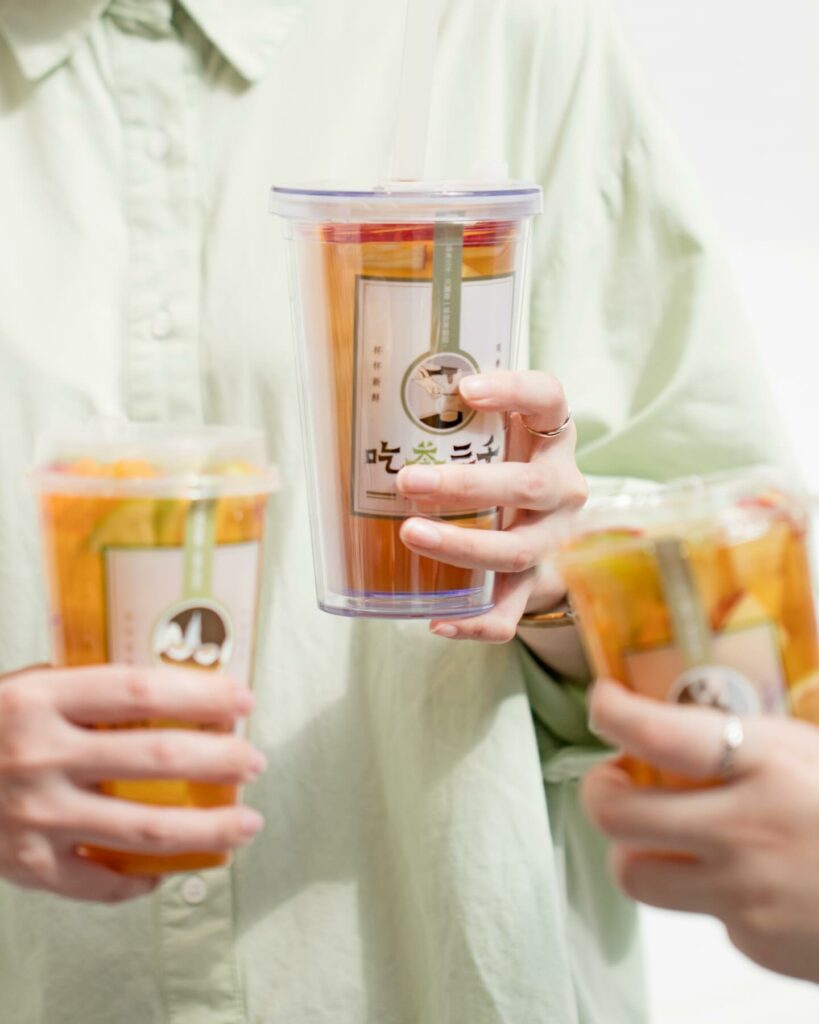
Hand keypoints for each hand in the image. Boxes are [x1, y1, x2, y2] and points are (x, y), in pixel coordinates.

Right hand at [0, 665, 266, 902]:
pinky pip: (97, 883)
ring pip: (144, 830)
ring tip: (245, 824)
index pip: (141, 691)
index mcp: (39, 700)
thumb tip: (167, 691)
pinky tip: (165, 872)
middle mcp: (40, 756)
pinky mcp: (25, 866)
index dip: (201, 694)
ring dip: (208, 829)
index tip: (241, 699)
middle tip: (253, 761)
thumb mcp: (21, 687)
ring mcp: (34, 817)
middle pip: (158, 759)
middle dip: (221, 761)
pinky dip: (138, 882)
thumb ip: (82, 690)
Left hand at [396, 370, 586, 642]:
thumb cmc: (503, 463)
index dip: (514, 391)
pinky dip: (476, 622)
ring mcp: (552, 539)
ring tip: (411, 534)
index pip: (549, 399)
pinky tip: (437, 621)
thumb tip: (366, 403)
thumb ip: (454, 418)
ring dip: (463, 546)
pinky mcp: (534, 584)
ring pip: (517, 550)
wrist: (541, 526)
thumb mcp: (495, 431)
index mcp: (550, 436)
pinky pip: (510, 610)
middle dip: (467, 486)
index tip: (466, 390)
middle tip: (409, 481)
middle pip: (527, 485)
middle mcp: (561, 486)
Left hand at [582, 679, 818, 982]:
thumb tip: (668, 712)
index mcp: (768, 766)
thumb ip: (744, 736)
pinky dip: (700, 885)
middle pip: (617, 814)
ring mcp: (745, 893)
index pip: (659, 735)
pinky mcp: (750, 939)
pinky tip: (738, 871)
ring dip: (635, 846)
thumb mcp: (809, 749)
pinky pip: (692, 907)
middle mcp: (746, 831)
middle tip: (614, 778)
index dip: (612, 714)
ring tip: (661, 830)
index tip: (603, 703)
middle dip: (600, 790)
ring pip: (632, 872)